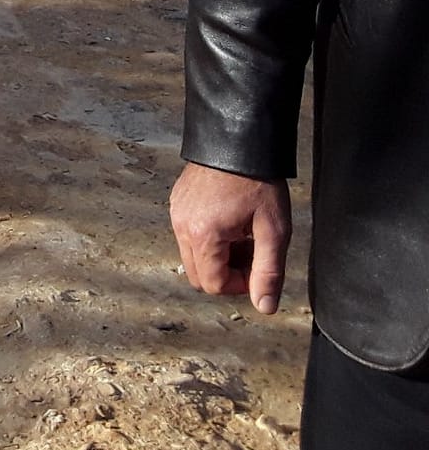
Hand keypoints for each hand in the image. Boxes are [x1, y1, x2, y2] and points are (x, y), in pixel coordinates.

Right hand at [169, 162, 291, 313]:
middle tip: (250, 253)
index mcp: (204, 236)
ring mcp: (176, 213)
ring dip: (216, 257)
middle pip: (198, 274)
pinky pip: (187, 234)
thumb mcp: (273, 230)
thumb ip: (269, 272)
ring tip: (241, 235)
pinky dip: (207, 239)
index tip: (258, 268)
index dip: (239, 285)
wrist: (238, 142)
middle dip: (225, 273)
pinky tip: (228, 220)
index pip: (214, 284)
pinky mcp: (176, 202)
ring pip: (191, 255)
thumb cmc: (258, 183)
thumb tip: (264, 307)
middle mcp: (181, 226)